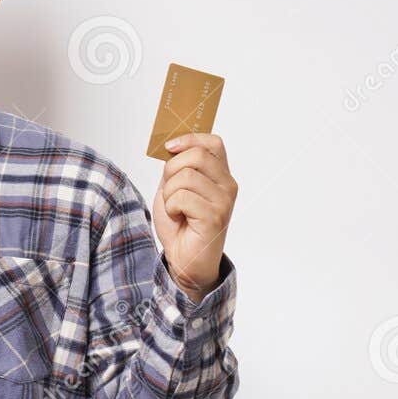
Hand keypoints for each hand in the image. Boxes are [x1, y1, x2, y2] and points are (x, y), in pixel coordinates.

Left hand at [153, 132, 237, 300]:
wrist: (184, 259)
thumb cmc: (180, 223)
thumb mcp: (175, 187)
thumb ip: (178, 167)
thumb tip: (173, 144)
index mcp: (221, 175)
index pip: (213, 143)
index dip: (189, 139)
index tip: (169, 148)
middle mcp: (228, 186)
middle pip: (196, 155)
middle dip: (172, 169)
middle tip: (170, 189)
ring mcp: (224, 202)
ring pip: (186, 176)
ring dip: (169, 193)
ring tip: (175, 208)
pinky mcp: (214, 217)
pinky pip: (182, 197)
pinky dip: (171, 207)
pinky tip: (178, 218)